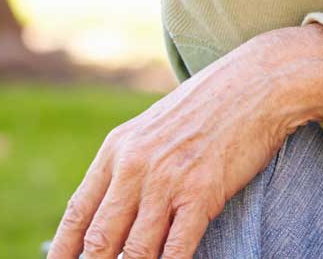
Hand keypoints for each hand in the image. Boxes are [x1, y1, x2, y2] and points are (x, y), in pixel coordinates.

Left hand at [48, 25, 322, 258]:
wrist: (259, 81)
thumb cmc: (211, 107)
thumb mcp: (156, 128)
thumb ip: (130, 166)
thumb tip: (112, 211)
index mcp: (118, 149)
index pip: (78, 215)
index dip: (63, 251)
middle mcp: (134, 166)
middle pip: (100, 240)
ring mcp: (166, 180)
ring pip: (134, 251)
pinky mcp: (201, 192)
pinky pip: (176, 248)